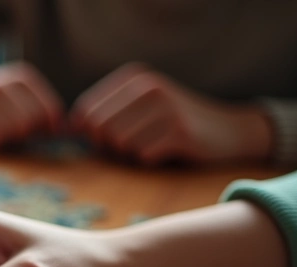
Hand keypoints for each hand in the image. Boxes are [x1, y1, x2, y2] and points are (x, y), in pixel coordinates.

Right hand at [0, 62, 63, 149]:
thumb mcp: (16, 100)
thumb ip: (39, 112)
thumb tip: (61, 130)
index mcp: (20, 77)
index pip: (49, 109)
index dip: (49, 127)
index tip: (43, 134)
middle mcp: (2, 83)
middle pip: (31, 121)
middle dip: (26, 133)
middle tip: (13, 133)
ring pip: (13, 131)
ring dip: (7, 138)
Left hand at [71, 63, 272, 164]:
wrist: (229, 130)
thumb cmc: (172, 124)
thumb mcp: (139, 108)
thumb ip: (104, 114)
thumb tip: (67, 128)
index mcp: (134, 77)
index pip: (86, 110)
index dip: (88, 132)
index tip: (104, 139)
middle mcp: (149, 87)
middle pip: (99, 128)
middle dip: (108, 145)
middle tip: (130, 146)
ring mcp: (166, 108)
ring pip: (119, 143)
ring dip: (130, 153)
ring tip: (150, 145)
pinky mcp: (180, 132)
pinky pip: (142, 155)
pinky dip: (149, 159)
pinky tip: (166, 151)